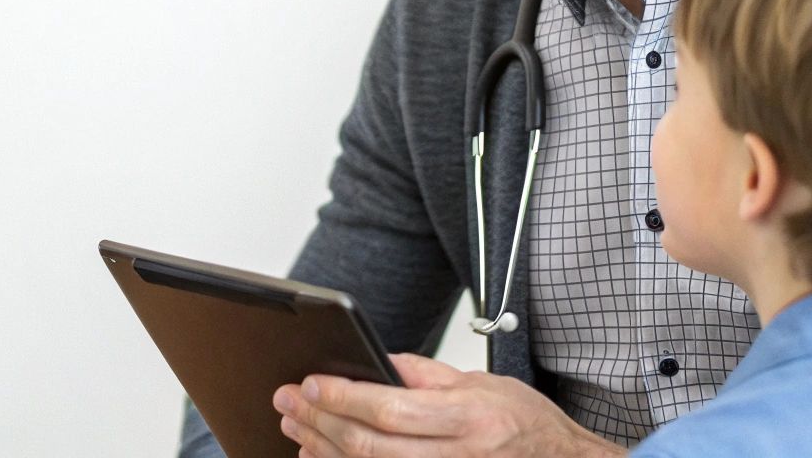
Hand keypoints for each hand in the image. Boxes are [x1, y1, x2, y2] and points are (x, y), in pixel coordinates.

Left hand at [272, 352, 626, 457]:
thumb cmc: (523, 422)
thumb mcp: (480, 382)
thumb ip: (425, 374)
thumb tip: (376, 363)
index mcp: (467, 417)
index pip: (390, 408)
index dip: (343, 396)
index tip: (310, 383)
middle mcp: (455, 456)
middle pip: (370, 445)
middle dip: (320, 421)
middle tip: (288, 400)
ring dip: (322, 447)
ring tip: (295, 424)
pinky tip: (320, 455)